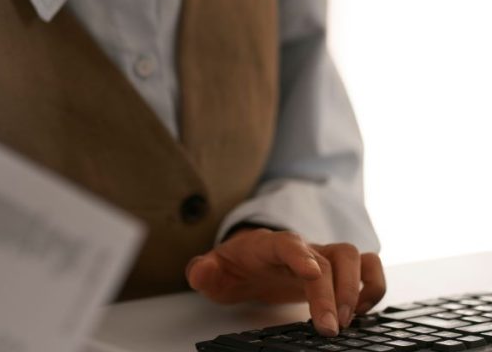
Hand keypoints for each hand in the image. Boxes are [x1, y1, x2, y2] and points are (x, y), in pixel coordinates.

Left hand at [185, 228, 385, 335]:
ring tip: (348, 320)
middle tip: (329, 329)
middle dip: (331, 293)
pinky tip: (359, 312)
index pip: (287, 242)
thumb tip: (199, 273)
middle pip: (326, 258)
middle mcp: (300, 247)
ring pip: (353, 255)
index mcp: (268, 245)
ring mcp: (321, 255)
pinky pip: (368, 266)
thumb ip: (204, 272)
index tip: (311, 274)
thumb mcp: (214, 271)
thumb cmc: (235, 266)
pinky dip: (372, 286)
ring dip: (357, 288)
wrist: (250, 258)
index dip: (300, 255)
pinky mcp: (336, 268)